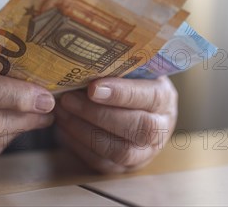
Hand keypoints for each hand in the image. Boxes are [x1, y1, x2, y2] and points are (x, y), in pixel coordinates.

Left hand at [55, 76, 177, 173]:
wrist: (131, 106)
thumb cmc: (127, 80)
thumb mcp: (130, 68)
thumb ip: (117, 65)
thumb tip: (86, 58)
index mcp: (165, 98)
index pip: (150, 97)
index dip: (122, 94)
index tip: (92, 87)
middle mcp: (160, 128)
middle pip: (137, 128)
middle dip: (97, 114)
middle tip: (68, 99)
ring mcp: (144, 152)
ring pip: (118, 150)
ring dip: (84, 130)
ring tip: (62, 112)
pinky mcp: (124, 167)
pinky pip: (101, 162)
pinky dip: (78, 145)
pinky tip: (63, 128)